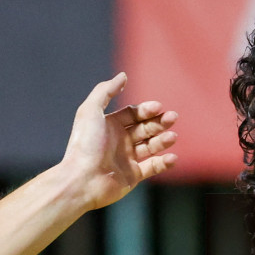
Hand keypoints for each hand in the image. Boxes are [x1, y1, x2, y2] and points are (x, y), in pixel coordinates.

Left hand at [60, 73, 178, 209]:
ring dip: (163, 140)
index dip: (146, 109)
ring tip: (172, 136)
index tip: (158, 108)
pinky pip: (153, 167)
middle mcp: (119, 141)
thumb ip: (106, 91)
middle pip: (145, 128)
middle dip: (159, 122)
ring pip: (151, 146)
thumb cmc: (85, 144)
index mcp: (109, 125)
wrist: (82, 179)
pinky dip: (164, 162)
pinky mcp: (132, 176)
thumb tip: (123, 75)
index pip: (134, 113)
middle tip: (173, 118)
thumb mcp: (90, 110)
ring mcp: (126, 159)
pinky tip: (172, 157)